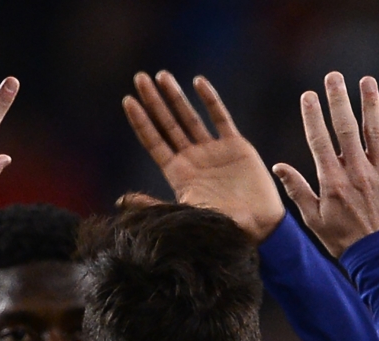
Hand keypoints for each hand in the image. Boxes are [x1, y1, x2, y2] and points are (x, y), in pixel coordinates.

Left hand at [123, 71, 284, 242]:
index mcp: (178, 173)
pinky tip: (198, 83)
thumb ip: (154, 205)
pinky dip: (210, 100)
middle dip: (153, 101)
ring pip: (189, 117)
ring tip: (161, 76)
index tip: (127, 100)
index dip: (141, 122)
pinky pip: (220, 118)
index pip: (154, 141)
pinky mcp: (235, 146)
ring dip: (175, 96)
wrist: (257, 227)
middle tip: (139, 78)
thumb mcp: (184, 214)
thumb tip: (121, 199)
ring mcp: (212, 150)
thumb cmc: (220, 226)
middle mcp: (192, 158)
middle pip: (167, 123)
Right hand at [272, 73, 378, 257]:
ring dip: (370, 103)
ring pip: (375, 130)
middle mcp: (357, 171)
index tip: (308, 95)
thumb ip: (297, 190)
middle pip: (346, 128)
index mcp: (333, 180)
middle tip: (333, 77)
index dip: (313, 116)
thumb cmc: (343, 239)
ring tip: (365, 81)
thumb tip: (278, 167)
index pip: (320, 141)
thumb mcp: (313, 219)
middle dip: (338, 100)